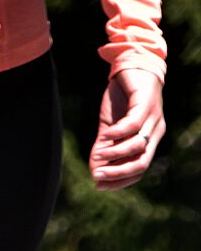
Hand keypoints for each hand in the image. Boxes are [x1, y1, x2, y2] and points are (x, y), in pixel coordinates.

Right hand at [89, 68, 164, 190]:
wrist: (130, 65)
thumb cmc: (121, 98)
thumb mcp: (108, 126)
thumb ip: (104, 146)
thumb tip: (94, 169)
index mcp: (149, 140)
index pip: (139, 170)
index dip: (120, 181)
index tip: (98, 185)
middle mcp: (156, 131)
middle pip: (141, 162)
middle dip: (118, 173)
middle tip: (96, 176)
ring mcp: (153, 118)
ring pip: (138, 146)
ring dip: (115, 154)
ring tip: (97, 155)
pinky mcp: (145, 103)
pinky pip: (133, 124)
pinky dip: (118, 133)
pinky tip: (104, 135)